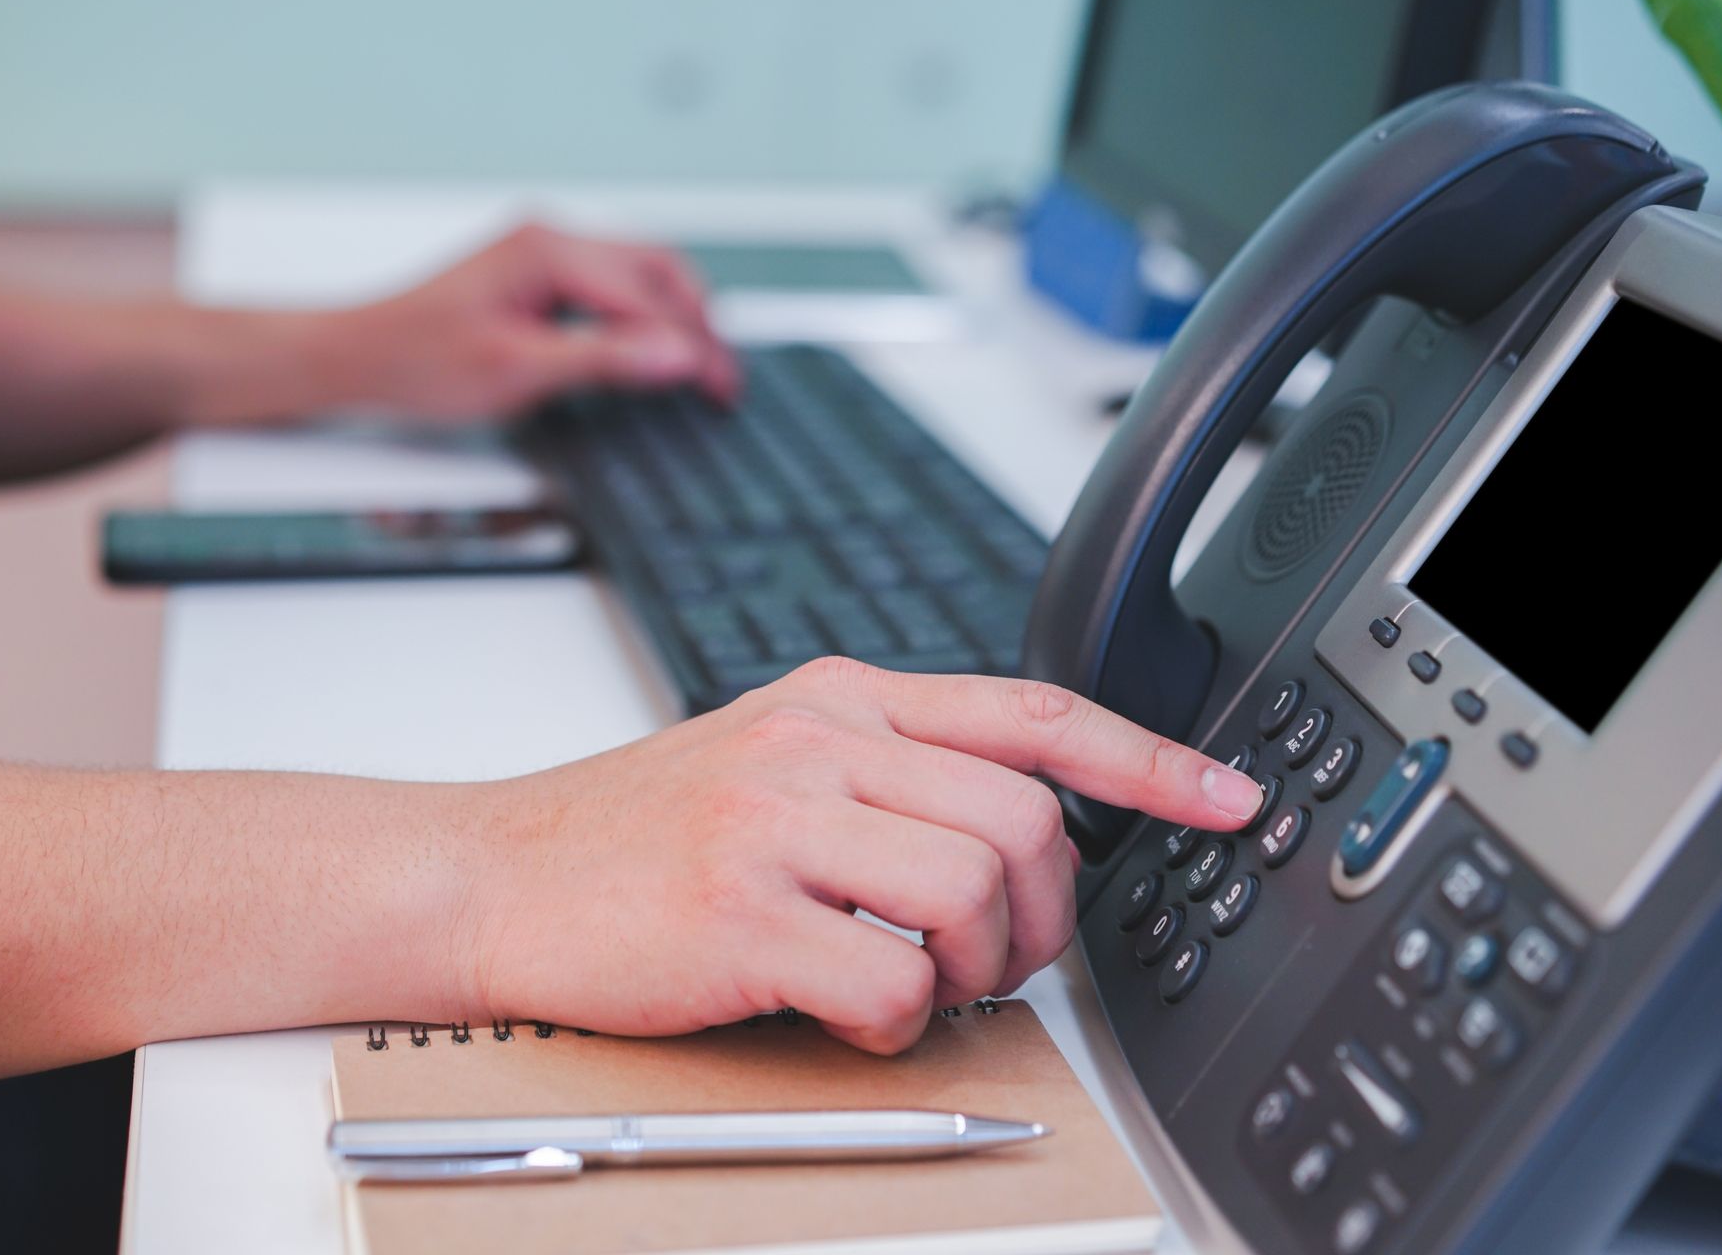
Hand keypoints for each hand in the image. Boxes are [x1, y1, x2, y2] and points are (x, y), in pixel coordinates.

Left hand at [338, 223, 736, 420]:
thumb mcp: (517, 371)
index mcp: (546, 249)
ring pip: (641, 273)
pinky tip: (656, 349)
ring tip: (701, 366)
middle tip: (723, 378)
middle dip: (698, 323)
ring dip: (676, 316)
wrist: (360, 357)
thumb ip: (603, 359)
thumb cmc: (418, 361)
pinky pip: (614, 284)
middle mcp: (550, 236)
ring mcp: (545, 250)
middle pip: (657, 269)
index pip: (647, 296)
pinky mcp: (540, 272)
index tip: (721, 385)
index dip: (693, 345)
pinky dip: (645, 315)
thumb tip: (673, 356)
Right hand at [452, 658, 1264, 1053]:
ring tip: (917, 986)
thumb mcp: (773, 758)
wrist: (496, 873)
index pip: (1031, 711)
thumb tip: (1022, 839)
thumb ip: (891, 773)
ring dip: (974, 971)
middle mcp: (818, 742)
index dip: (1147, 760)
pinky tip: (848, 1012)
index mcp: (840, 698)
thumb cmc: (638, 833)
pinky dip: (899, 1023)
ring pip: (974, 895)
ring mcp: (775, 821)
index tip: (1225, 801)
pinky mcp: (738, 911)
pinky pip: (893, 982)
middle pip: (1027, 820)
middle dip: (1046, 916)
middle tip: (1000, 960)